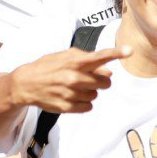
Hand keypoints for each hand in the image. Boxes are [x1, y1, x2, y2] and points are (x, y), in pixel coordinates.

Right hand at [7, 45, 126, 112]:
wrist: (26, 83)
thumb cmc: (48, 67)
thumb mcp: (64, 56)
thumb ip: (87, 60)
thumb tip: (109, 72)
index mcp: (74, 61)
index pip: (99, 57)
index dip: (116, 53)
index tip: (130, 50)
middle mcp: (73, 77)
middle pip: (105, 82)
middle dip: (101, 81)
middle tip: (90, 78)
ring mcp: (70, 93)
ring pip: (96, 95)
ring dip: (90, 91)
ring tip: (74, 87)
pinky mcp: (66, 107)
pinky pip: (88, 106)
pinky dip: (84, 102)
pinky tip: (72, 96)